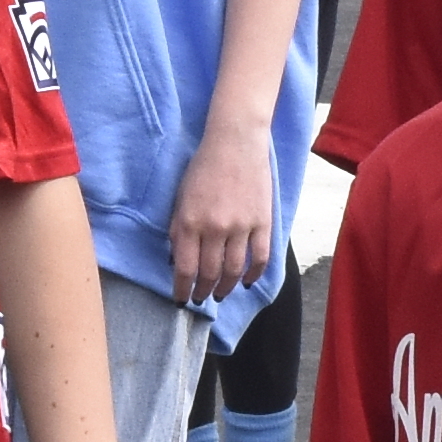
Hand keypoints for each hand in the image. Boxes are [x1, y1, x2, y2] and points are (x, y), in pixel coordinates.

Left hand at [169, 121, 280, 303]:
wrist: (235, 141)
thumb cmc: (203, 167)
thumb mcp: (180, 197)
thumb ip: (178, 229)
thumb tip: (178, 260)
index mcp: (190, 221)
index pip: (185, 268)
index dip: (182, 289)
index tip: (181, 299)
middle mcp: (215, 228)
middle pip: (209, 274)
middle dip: (203, 292)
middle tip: (200, 299)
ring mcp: (241, 226)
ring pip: (233, 271)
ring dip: (225, 288)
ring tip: (220, 294)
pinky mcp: (263, 222)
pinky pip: (260, 258)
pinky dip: (253, 274)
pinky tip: (246, 281)